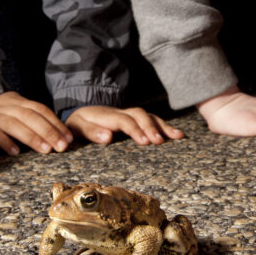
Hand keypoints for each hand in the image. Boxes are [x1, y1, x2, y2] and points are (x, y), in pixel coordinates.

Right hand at [0, 91, 72, 155]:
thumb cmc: (1, 113)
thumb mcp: (17, 109)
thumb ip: (34, 119)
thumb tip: (60, 135)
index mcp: (21, 102)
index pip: (42, 111)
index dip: (56, 124)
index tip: (69, 138)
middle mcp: (9, 107)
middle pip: (32, 117)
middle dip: (49, 132)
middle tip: (62, 147)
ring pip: (15, 124)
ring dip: (32, 137)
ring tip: (45, 150)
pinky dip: (5, 142)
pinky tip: (15, 152)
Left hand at [65, 105, 184, 145]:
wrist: (80, 113)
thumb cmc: (78, 124)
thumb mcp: (77, 127)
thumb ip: (90, 132)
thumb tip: (108, 137)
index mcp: (106, 115)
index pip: (124, 120)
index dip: (135, 129)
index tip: (145, 141)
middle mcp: (121, 112)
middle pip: (140, 115)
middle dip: (151, 127)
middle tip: (160, 142)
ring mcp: (129, 115)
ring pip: (149, 116)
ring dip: (163, 126)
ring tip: (178, 136)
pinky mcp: (134, 119)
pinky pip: (151, 120)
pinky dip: (164, 126)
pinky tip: (176, 135)